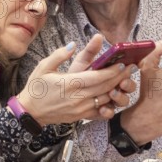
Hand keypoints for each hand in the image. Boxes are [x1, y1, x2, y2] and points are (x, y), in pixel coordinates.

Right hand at [18, 38, 136, 124]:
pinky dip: (110, 104)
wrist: (30, 112)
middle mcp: (78, 97)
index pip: (97, 77)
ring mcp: (80, 109)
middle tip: (131, 68)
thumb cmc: (36, 88)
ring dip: (118, 90)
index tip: (122, 62)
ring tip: (126, 80)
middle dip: (120, 77)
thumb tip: (73, 45)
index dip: (112, 71)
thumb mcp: (44, 67)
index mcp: (70, 83)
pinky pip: (100, 111)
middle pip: (105, 87)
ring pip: (105, 99)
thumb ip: (59, 55)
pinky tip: (115, 96)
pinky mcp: (80, 116)